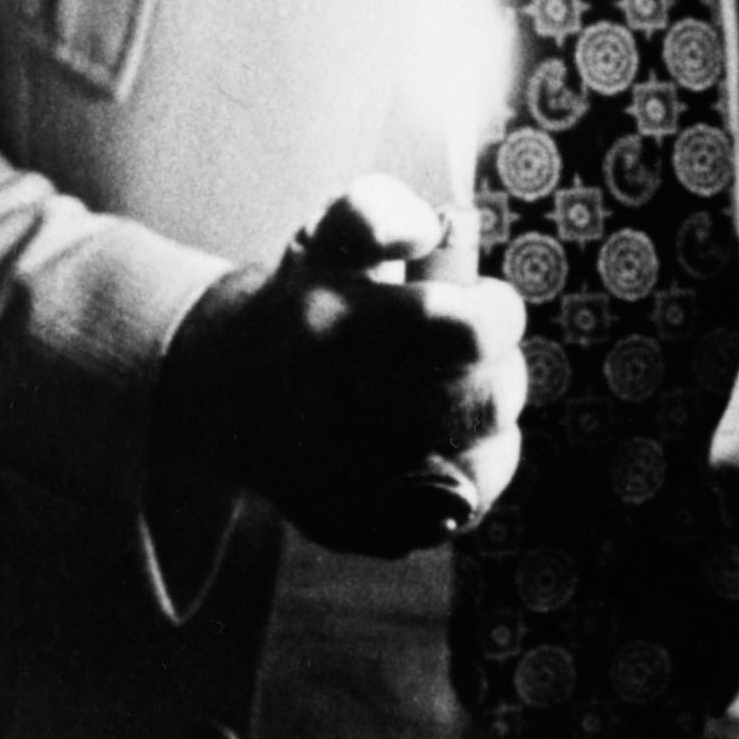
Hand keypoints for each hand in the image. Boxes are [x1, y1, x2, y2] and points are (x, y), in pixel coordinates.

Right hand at [159, 174, 527, 558]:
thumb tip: (431, 231)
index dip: (498, 313)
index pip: (464, 330)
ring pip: (483, 457)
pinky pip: (463, 506)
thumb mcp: (331, 232)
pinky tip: (452, 440)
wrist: (234, 391)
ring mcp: (344, 484)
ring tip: (464, 393)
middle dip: (503, 367)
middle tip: (478, 350)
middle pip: (485, 401)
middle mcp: (331, 412)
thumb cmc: (311, 296)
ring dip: (493, 417)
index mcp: (330, 325)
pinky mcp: (359, 527)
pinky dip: (478, 467)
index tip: (485, 302)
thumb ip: (381, 211)